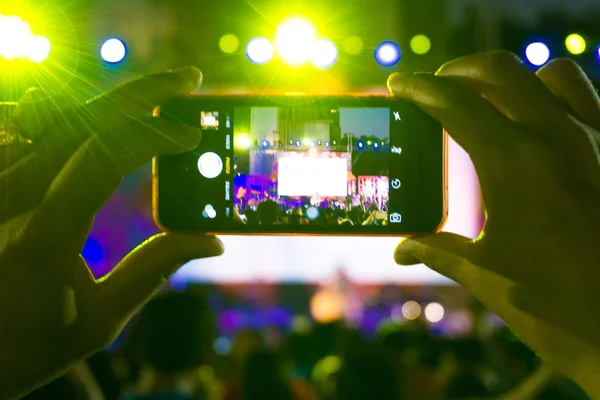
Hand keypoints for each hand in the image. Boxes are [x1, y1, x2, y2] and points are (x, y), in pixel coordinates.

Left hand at [0, 67, 223, 398]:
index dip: (152, 137)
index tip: (192, 136)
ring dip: (111, 100)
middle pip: (79, 118)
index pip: (100, 159)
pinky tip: (111, 118)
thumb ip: (154, 272)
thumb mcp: (99, 321)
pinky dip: (80, 116)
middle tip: (186, 79)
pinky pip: (39, 133)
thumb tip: (212, 242)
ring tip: (157, 95)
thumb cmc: (30, 346)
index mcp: (42, 236)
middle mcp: (12, 200)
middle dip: (139, 92)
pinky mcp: (2, 188)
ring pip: (56, 116)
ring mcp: (1, 189)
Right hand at [389, 53, 599, 396]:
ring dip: (514, 81)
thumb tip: (402, 251)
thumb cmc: (555, 306)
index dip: (419, 89)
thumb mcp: (485, 275)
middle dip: (457, 71)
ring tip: (489, 102)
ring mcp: (597, 142)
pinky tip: (538, 131)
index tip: (397, 84)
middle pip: (499, 71)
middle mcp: (558, 139)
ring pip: (552, 76)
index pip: (454, 104)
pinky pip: (589, 102)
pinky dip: (556, 100)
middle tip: (434, 88)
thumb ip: (437, 251)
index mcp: (514, 163)